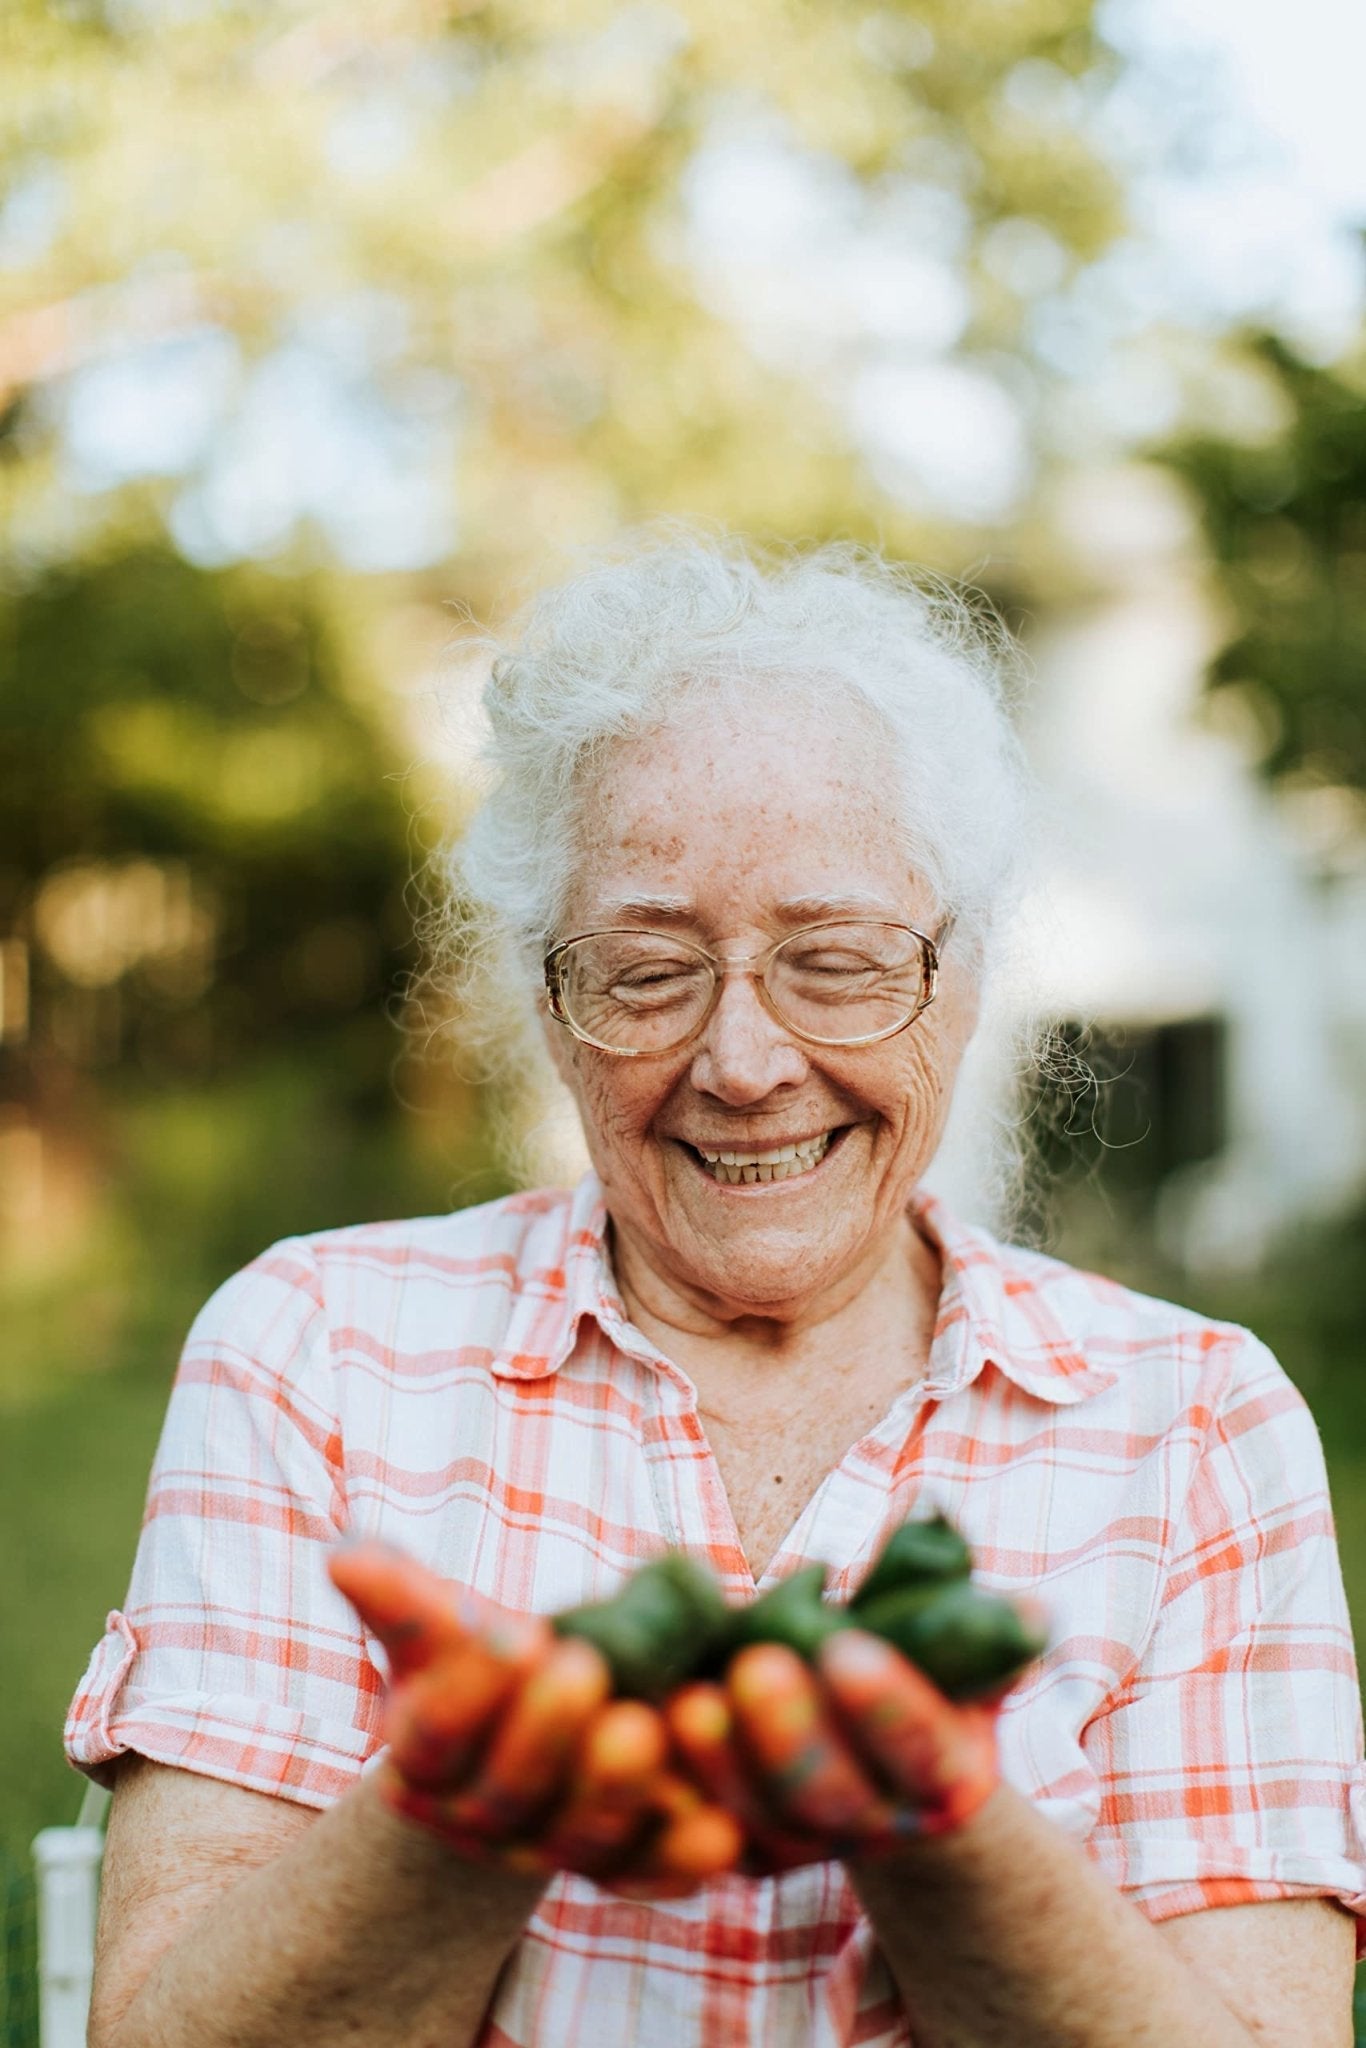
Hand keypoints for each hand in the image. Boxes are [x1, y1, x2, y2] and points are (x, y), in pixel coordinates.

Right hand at [328, 1540, 742, 1893]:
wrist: (540, 1711)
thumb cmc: (485, 1656)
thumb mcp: (445, 1625)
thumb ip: (403, 1600)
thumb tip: (344, 1559)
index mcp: (423, 1764)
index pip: (433, 1739)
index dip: (470, 1691)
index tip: (515, 1633)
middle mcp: (480, 1821)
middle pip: (506, 1794)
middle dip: (544, 1734)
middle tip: (583, 1667)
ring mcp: (551, 1850)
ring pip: (578, 1838)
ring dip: (614, 1790)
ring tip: (647, 1726)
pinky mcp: (622, 1869)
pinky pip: (649, 1873)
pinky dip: (682, 1857)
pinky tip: (721, 1828)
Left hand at [666, 1627, 1002, 1875]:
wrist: (892, 1762)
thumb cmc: (928, 1677)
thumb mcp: (967, 1653)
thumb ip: (990, 1632)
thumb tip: (1032, 1615)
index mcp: (947, 1774)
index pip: (923, 1749)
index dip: (888, 1703)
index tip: (845, 1646)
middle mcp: (882, 1824)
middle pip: (833, 1797)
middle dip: (792, 1733)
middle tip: (754, 1666)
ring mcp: (812, 1845)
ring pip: (763, 1822)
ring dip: (720, 1766)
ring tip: (684, 1701)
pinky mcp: (751, 1851)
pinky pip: (711, 1837)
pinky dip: (678, 1794)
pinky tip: (645, 1733)